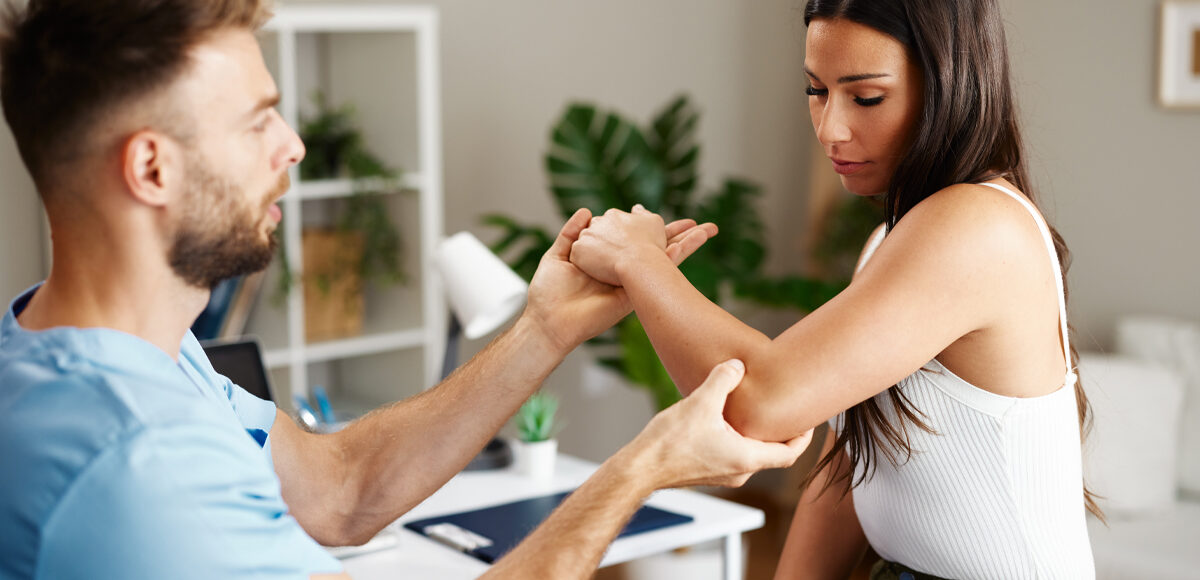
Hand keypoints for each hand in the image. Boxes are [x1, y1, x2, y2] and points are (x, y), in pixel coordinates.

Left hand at [524, 208, 715, 352]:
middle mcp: (620, 268)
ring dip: (688, 240)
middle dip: (677, 233)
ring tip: (708, 228)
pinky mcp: (636, 290)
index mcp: (604, 258)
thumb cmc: (550, 291)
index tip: (654, 213)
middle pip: (654, 245)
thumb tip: (587, 211)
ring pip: (664, 255)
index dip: (645, 224)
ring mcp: (630, 279)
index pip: (630, 237)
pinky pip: (661, 270)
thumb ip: (572, 233)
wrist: (550, 318)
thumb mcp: (559, 255)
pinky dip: (680, 253)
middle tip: (697, 222)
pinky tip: (697, 239)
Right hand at [622, 359, 812, 489]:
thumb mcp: (701, 402)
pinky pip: (734, 456)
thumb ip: (723, 379)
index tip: (810, 421)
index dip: (804, 437)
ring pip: (752, 455)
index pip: (790, 454)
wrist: (640, 467)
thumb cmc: (669, 443)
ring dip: (758, 436)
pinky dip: (741, 440)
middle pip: (774, 455)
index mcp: (746, 458)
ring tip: (759, 413)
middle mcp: (739, 472)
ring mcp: (723, 475)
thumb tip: (737, 365)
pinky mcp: (708, 472)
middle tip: (787, 412)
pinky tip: (729, 421)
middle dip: (782, 433)